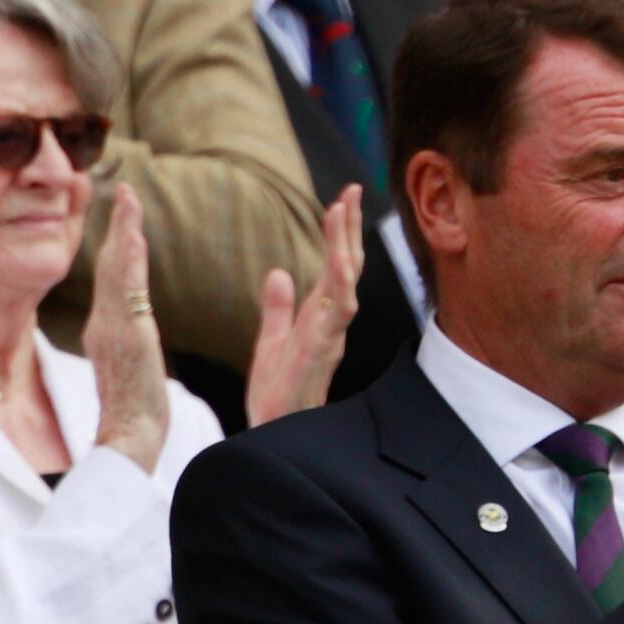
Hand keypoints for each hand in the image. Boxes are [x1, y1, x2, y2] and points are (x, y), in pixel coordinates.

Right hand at [84, 181, 172, 470]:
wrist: (129, 441)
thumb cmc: (133, 415)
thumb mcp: (128, 370)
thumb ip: (125, 345)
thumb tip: (128, 332)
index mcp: (105, 330)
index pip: (112, 277)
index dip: (116, 243)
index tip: (124, 212)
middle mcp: (103, 324)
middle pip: (110, 265)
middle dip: (118, 225)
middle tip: (125, 189)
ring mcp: (113, 330)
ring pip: (117, 271)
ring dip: (123, 232)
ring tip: (129, 199)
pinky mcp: (128, 338)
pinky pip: (127, 292)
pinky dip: (129, 261)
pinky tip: (134, 236)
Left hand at [245, 186, 364, 425]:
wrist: (274, 433)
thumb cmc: (277, 395)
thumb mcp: (271, 342)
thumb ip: (277, 308)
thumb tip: (278, 273)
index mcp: (319, 318)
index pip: (334, 267)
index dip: (339, 235)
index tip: (340, 200)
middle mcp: (331, 324)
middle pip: (346, 267)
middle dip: (350, 229)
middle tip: (351, 190)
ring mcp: (329, 336)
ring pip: (346, 282)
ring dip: (344, 246)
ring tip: (341, 210)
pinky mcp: (321, 350)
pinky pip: (336, 311)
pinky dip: (340, 282)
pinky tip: (339, 258)